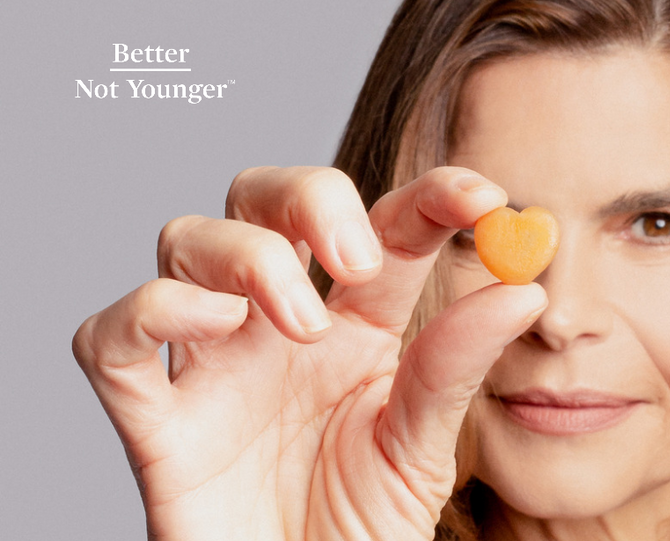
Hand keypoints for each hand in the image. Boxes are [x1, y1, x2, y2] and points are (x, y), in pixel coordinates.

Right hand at [73, 166, 546, 539]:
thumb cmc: (360, 529)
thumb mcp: (421, 449)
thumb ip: (455, 368)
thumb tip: (524, 289)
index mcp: (357, 326)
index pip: (387, 227)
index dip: (431, 196)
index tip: (482, 196)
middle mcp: (278, 326)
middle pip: (265, 197)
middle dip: (310, 198)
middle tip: (359, 262)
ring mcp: (211, 363)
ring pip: (187, 240)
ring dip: (247, 256)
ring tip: (303, 327)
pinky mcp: (153, 418)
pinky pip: (110, 336)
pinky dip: (152, 309)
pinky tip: (215, 327)